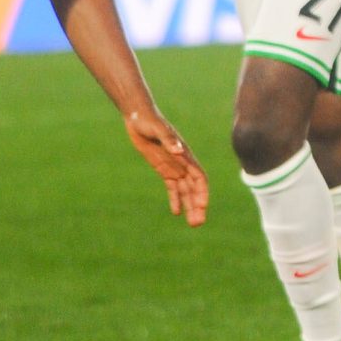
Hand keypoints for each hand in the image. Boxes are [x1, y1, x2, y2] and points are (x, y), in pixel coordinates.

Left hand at [124, 108, 210, 226]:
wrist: (138, 115)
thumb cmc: (148, 120)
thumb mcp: (158, 129)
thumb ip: (169, 139)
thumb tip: (180, 151)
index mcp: (184, 155)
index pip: (199, 177)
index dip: (202, 192)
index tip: (202, 207)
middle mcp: (182, 163)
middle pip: (194, 188)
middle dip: (197, 205)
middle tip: (197, 224)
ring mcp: (173, 166)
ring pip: (185, 191)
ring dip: (190, 206)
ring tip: (193, 224)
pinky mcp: (163, 168)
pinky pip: (172, 187)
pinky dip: (175, 199)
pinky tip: (176, 212)